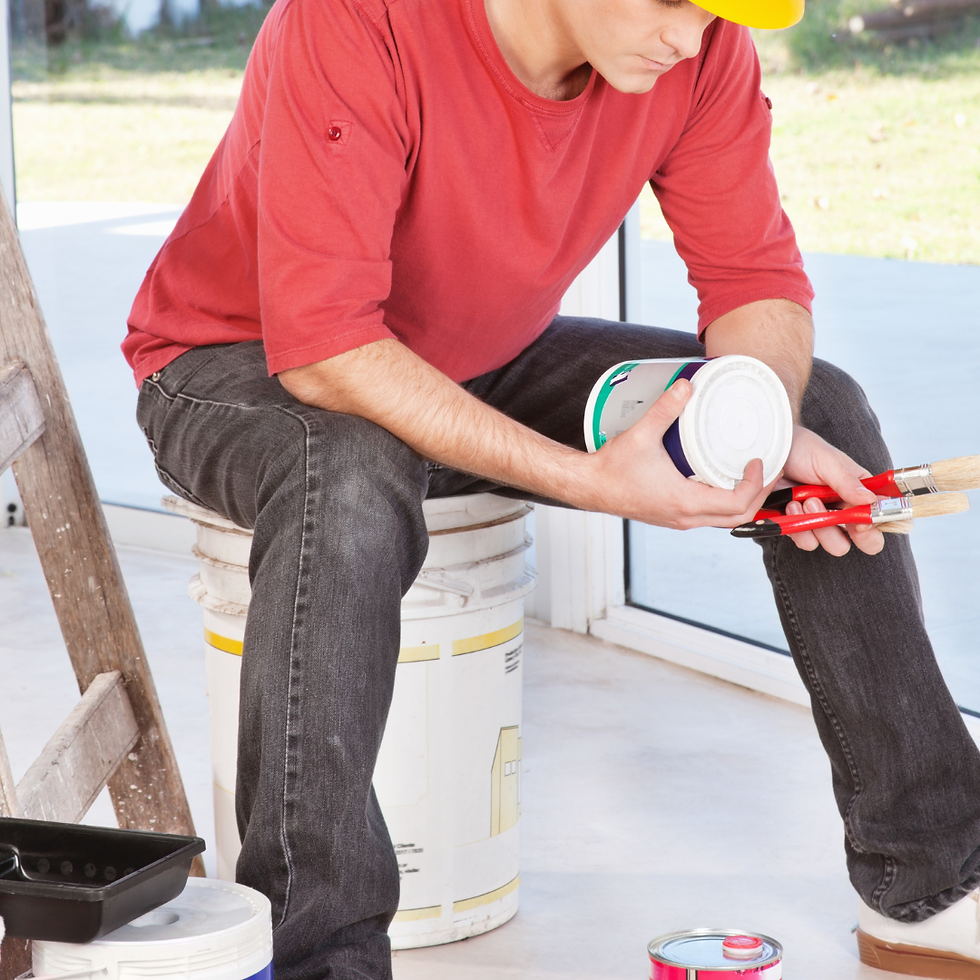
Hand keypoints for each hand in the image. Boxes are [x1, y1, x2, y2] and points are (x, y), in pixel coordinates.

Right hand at [584, 379, 773, 527]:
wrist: (590, 487)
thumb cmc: (612, 469)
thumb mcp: (641, 435)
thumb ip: (664, 409)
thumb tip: (685, 387)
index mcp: (684, 501)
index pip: (736, 503)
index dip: (756, 483)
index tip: (758, 461)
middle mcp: (685, 516)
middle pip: (739, 517)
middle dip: (759, 494)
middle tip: (767, 469)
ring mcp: (679, 520)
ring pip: (725, 520)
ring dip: (744, 501)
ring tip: (751, 475)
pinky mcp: (673, 517)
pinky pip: (709, 517)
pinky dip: (725, 503)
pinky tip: (723, 481)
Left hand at [781, 425, 883, 555]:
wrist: (771, 451)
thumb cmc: (803, 449)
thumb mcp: (828, 461)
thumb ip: (848, 482)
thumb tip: (871, 501)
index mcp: (858, 492)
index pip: (877, 519)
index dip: (872, 527)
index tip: (859, 523)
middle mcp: (843, 509)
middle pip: (856, 541)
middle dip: (840, 531)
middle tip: (828, 513)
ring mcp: (821, 519)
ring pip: (832, 545)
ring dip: (818, 527)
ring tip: (804, 502)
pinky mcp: (799, 525)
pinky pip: (805, 541)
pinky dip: (798, 528)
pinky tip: (791, 506)